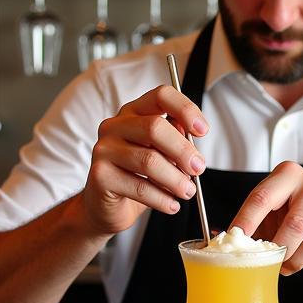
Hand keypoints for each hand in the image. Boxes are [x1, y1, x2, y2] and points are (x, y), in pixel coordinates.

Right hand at [80, 85, 208, 237]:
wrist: (108, 206)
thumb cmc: (139, 176)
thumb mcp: (163, 155)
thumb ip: (176, 141)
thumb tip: (191, 138)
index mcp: (133, 112)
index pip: (161, 96)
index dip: (186, 109)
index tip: (202, 131)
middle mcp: (115, 125)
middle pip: (155, 128)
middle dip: (183, 150)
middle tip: (199, 169)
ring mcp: (104, 149)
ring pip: (148, 160)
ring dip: (175, 179)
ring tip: (188, 191)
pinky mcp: (99, 175)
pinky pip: (138, 187)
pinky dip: (162, 199)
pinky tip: (172, 204)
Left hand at [228, 161, 302, 273]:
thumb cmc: (299, 219)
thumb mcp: (274, 215)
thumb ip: (251, 222)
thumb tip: (218, 238)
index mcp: (285, 174)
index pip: (260, 197)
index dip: (245, 220)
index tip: (233, 239)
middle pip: (285, 218)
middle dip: (271, 245)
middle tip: (258, 259)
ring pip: (300, 232)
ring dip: (285, 255)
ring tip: (276, 265)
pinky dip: (299, 260)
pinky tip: (292, 264)